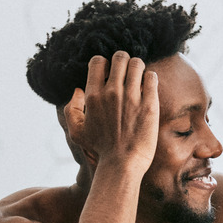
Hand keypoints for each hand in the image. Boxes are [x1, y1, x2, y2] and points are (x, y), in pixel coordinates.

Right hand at [64, 51, 159, 173]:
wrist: (122, 164)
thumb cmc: (100, 151)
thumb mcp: (76, 132)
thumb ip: (70, 109)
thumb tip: (78, 90)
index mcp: (93, 95)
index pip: (98, 61)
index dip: (105, 63)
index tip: (110, 73)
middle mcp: (112, 92)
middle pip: (120, 57)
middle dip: (124, 61)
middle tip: (128, 72)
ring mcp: (132, 97)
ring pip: (137, 64)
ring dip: (138, 67)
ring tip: (140, 77)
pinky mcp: (149, 104)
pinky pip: (152, 78)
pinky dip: (151, 78)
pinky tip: (149, 85)